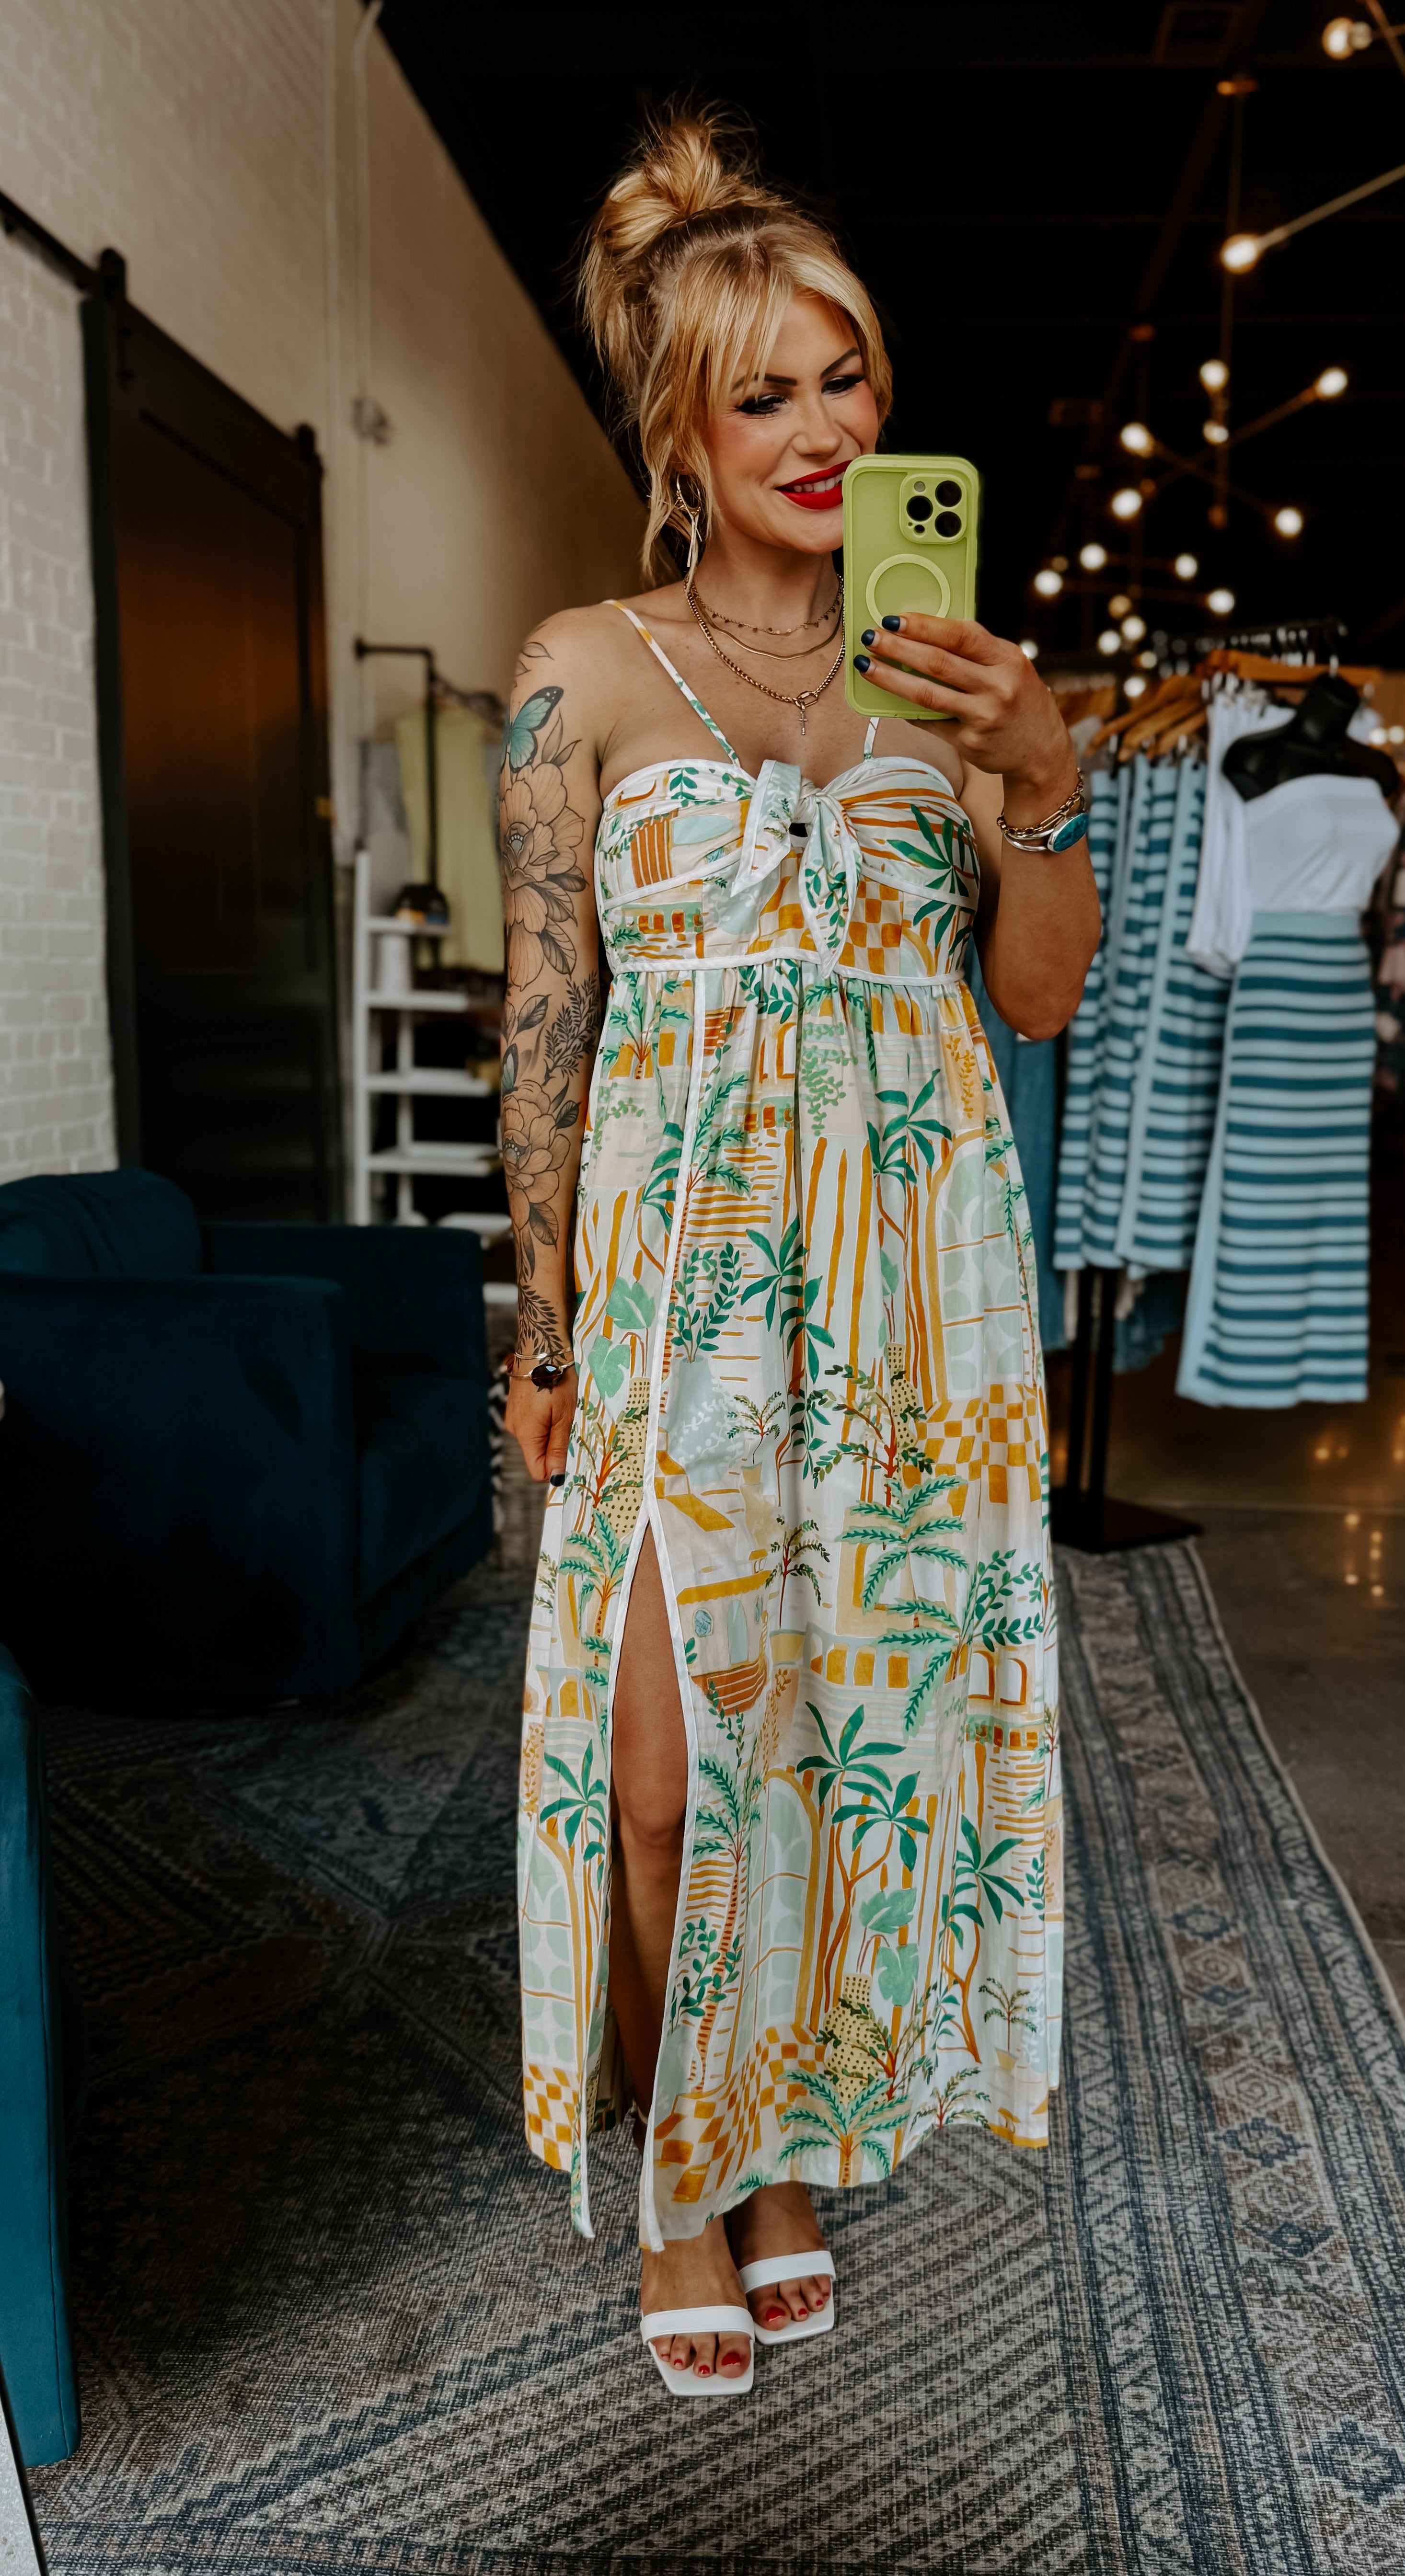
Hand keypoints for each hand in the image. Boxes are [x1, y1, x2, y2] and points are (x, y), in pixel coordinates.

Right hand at [505, 1370, 576, 1484]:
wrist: (541, 1348)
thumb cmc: (555, 1381)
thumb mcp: (564, 1418)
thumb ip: (558, 1449)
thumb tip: (555, 1478)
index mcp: (526, 1436)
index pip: (537, 1471)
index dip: (555, 1468)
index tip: (570, 1450)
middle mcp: (515, 1430)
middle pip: (537, 1453)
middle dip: (555, 1445)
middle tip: (566, 1419)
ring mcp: (513, 1416)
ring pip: (536, 1437)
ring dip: (550, 1428)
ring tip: (558, 1405)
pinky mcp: (516, 1406)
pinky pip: (531, 1423)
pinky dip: (543, 1417)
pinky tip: (550, 1399)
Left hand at [854, 615, 1075, 800]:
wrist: (1041, 751)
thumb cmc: (1018, 700)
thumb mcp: (1008, 668)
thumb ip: (974, 653)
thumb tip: (921, 636)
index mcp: (1007, 658)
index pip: (961, 635)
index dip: (924, 625)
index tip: (894, 618)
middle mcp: (998, 686)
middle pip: (938, 663)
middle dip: (899, 647)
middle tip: (871, 637)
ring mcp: (984, 716)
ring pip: (927, 694)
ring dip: (891, 679)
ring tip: (867, 666)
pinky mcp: (970, 742)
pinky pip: (930, 722)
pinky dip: (908, 710)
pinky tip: (889, 700)